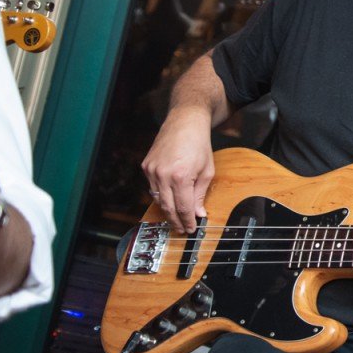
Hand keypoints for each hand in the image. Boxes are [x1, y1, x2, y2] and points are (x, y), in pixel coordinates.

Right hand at [141, 107, 214, 233]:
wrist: (185, 122)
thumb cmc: (199, 144)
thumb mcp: (207, 171)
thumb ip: (200, 194)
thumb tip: (198, 213)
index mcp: (180, 176)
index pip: (183, 208)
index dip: (187, 221)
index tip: (191, 229)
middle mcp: (162, 174)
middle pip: (167, 207)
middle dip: (176, 221)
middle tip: (182, 229)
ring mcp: (151, 170)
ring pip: (158, 199)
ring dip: (167, 211)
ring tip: (176, 219)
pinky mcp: (146, 166)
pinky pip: (152, 187)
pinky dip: (160, 196)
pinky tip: (169, 200)